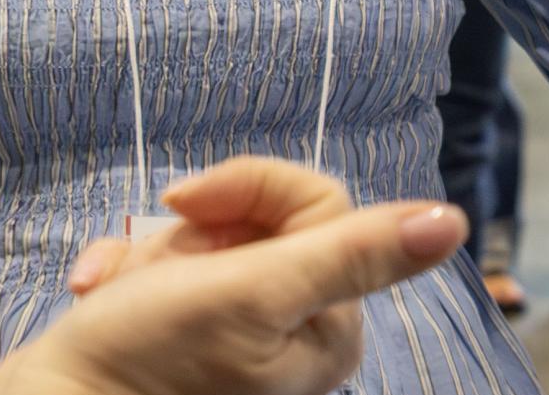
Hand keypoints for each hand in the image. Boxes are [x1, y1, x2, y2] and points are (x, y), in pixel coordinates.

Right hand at [0, 159, 466, 394]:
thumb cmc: (144, 358)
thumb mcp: (254, 293)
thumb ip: (352, 255)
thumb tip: (452, 220)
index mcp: (329, 329)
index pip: (318, 204)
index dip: (250, 189)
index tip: (185, 205)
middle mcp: (295, 332)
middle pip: (261, 218)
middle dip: (193, 230)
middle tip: (161, 269)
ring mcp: (239, 330)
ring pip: (204, 235)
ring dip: (149, 251)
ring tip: (120, 294)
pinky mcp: (185, 329)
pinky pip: (164, 263)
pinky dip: (125, 270)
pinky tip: (96, 294)